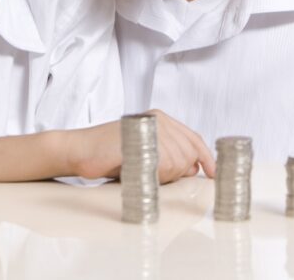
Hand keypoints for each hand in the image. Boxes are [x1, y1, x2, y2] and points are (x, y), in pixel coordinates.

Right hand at [68, 109, 215, 183]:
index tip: (214, 173)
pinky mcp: (138, 137)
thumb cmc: (109, 155)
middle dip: (177, 171)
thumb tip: (193, 168)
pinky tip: (139, 169)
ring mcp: (148, 127)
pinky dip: (153, 172)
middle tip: (152, 174)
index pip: (194, 138)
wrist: (79, 150)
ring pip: (177, 161)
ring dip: (163, 174)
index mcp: (161, 119)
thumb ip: (170, 157)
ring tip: (141, 170)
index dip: (206, 157)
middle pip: (188, 153)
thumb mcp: (146, 154)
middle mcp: (158, 119)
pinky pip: (161, 163)